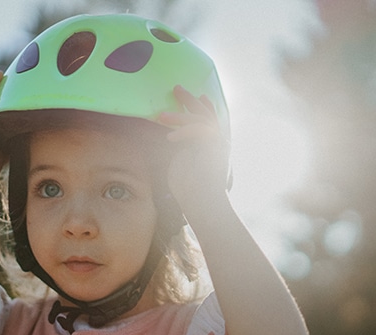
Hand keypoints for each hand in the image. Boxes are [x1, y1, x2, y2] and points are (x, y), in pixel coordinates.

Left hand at [158, 85, 230, 210]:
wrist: (202, 205)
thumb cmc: (188, 190)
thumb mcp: (176, 161)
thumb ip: (174, 146)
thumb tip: (157, 133)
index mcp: (209, 144)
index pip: (206, 119)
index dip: (201, 106)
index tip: (196, 96)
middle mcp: (217, 142)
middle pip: (205, 113)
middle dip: (190, 100)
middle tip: (177, 88)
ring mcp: (218, 145)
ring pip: (202, 120)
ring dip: (181, 116)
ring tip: (161, 116)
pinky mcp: (216, 149)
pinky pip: (201, 131)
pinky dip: (185, 131)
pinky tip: (171, 137)